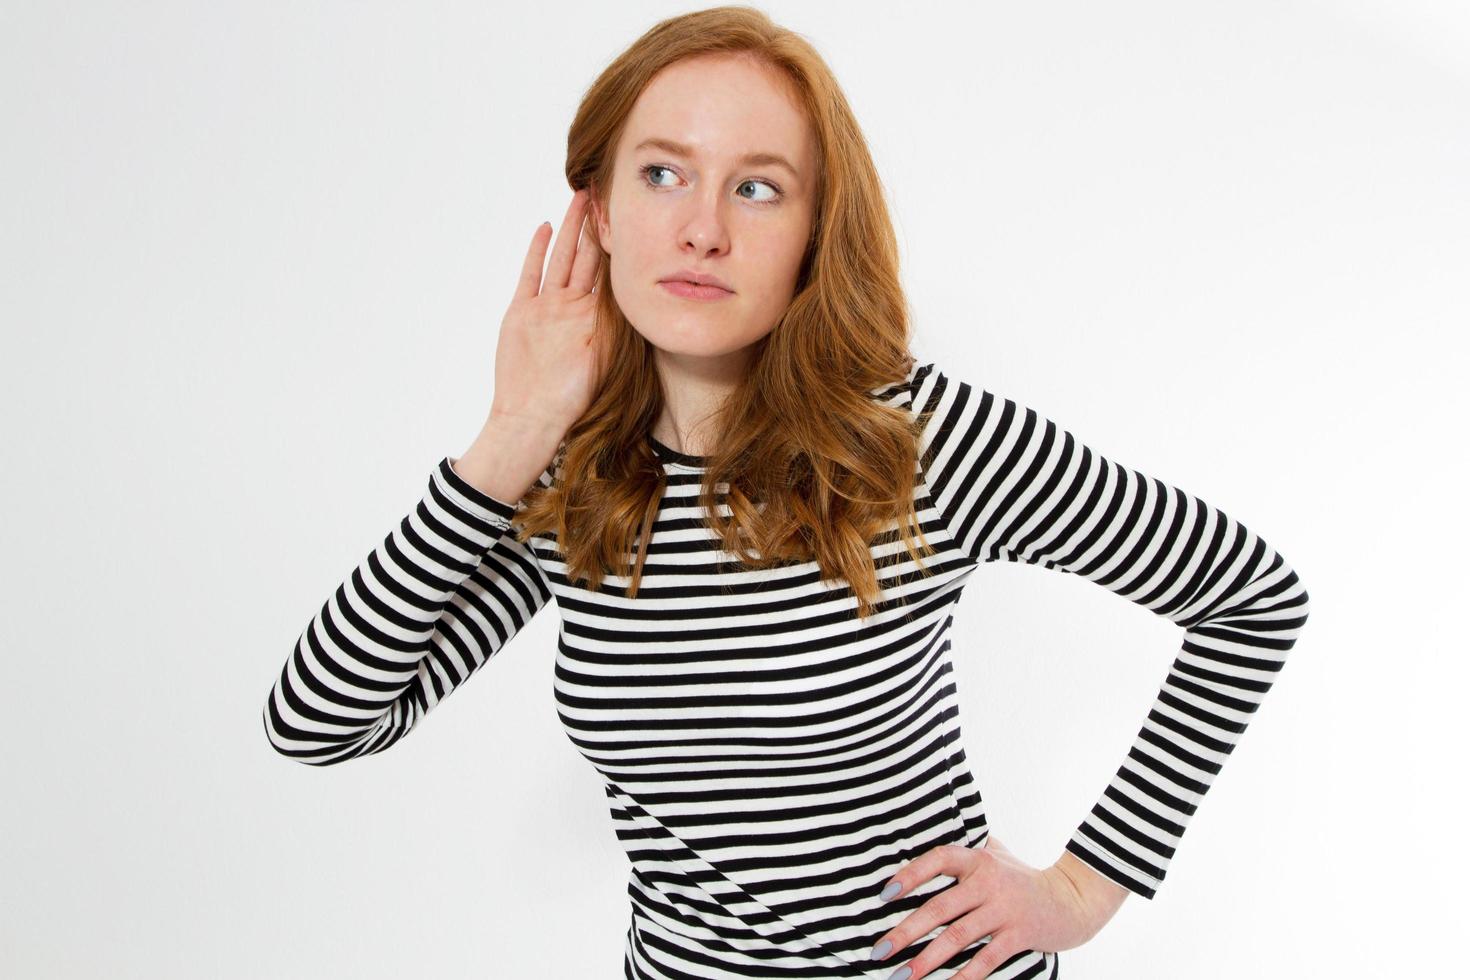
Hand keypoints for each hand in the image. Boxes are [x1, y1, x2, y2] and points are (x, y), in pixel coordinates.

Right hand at [488, 187, 606, 437]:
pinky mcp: (522, 310)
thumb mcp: (605, 354)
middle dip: (596, 226)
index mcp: (596, 317)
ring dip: (571, 228)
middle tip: (606, 193)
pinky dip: (538, 250)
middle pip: (588, 257)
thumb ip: (615, 320)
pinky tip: (546, 228)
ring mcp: (547, 307)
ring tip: (580, 197)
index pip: (612, 271)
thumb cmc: (573, 395)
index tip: (631, 216)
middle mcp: (573, 307)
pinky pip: (532, 273)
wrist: (532, 414)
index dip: (620, 244)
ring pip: (563, 257)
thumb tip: (636, 288)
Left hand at [867, 835, 1125, 978]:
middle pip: (940, 907)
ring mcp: (1005, 909)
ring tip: (903, 975)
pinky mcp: (1019, 935)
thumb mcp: (996, 854)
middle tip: (879, 950)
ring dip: (927, 959)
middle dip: (906, 931)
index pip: (939, 860)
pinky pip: (986, 959)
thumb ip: (965, 850)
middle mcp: (989, 882)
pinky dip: (965, 975)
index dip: (911, 875)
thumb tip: (920, 838)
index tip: (884, 894)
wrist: (1072, 899)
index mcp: (978, 859)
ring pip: (958, 937)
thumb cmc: (1022, 877)